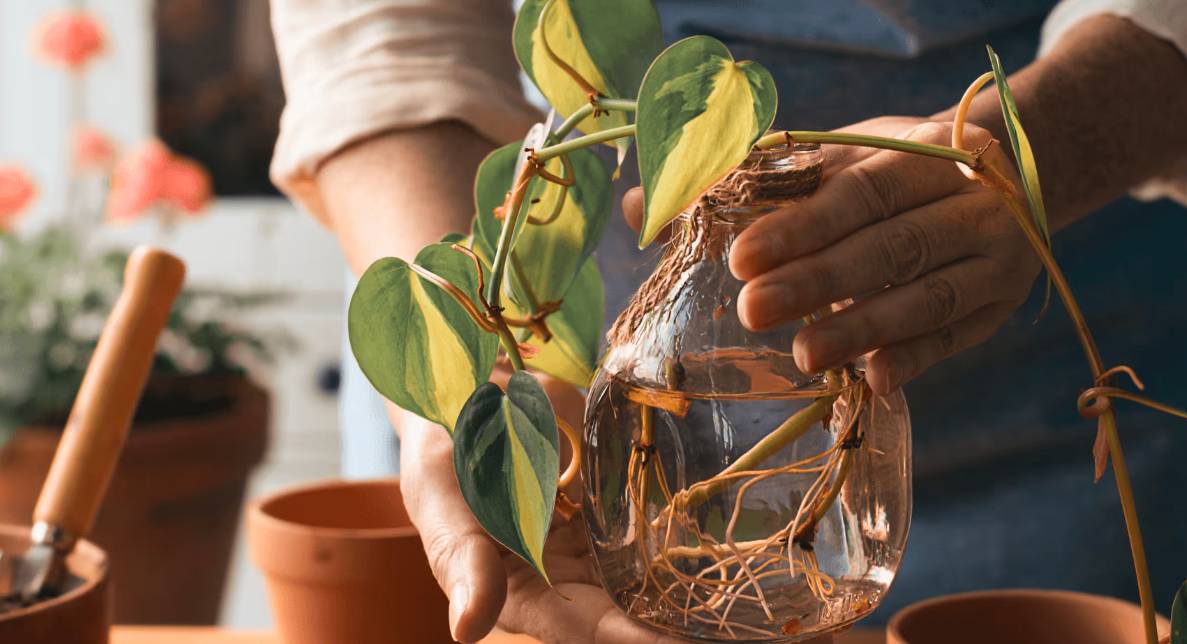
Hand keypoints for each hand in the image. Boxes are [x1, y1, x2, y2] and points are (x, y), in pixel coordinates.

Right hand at [394, 365, 832, 643]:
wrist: (472, 391)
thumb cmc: (441, 451)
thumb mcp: (439, 500)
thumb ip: (461, 562)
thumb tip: (468, 630)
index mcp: (525, 596)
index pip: (587, 634)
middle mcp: (572, 585)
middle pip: (640, 626)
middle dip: (692, 637)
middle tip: (780, 643)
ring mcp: (605, 550)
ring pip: (669, 588)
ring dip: (722, 611)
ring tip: (794, 625)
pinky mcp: (628, 512)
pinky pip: (674, 534)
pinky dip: (720, 552)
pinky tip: (781, 563)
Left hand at [626, 118, 1040, 394]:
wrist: (1009, 175)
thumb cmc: (891, 172)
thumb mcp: (836, 158)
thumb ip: (749, 183)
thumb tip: (641, 207)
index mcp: (922, 153)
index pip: (858, 191)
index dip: (801, 226)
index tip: (740, 258)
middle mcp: (968, 203)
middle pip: (890, 247)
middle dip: (818, 282)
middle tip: (752, 311)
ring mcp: (994, 258)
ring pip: (928, 298)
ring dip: (862, 329)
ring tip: (800, 355)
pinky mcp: (998, 306)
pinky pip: (956, 338)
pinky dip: (915, 359)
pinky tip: (873, 380)